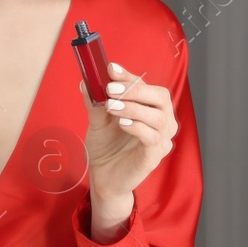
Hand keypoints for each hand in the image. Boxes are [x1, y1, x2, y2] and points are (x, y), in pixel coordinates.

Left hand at [81, 62, 177, 205]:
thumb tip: (86, 82)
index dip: (128, 76)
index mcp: (149, 107)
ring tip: (112, 106)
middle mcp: (161, 120)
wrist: (103, 178)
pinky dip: (138, 128)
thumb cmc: (106, 147)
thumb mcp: (98, 121)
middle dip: (136, 89)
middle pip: (160, 97)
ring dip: (134, 108)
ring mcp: (161, 139)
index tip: (110, 68)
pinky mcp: (155, 156)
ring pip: (159, 117)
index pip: (145, 85)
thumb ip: (95, 102)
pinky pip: (153, 138)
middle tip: (111, 88)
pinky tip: (123, 124)